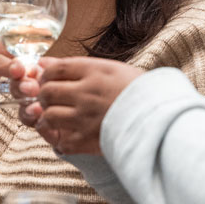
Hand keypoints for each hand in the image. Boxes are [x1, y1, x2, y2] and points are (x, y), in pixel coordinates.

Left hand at [15, 57, 143, 154]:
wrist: (162, 119)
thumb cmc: (139, 92)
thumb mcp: (111, 69)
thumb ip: (76, 66)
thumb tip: (42, 63)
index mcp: (96, 72)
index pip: (56, 69)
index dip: (46, 74)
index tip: (49, 79)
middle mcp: (88, 93)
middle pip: (47, 91)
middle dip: (44, 95)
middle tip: (50, 99)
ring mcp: (86, 118)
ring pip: (48, 115)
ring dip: (48, 116)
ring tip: (57, 117)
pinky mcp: (87, 141)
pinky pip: (60, 140)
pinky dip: (59, 138)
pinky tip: (67, 134)